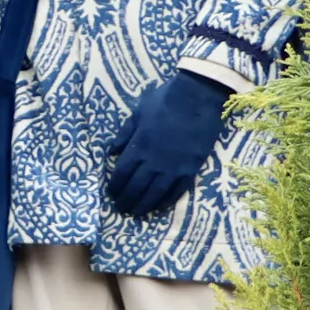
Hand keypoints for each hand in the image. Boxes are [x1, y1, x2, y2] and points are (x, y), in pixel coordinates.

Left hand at [106, 71, 232, 215]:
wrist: (199, 96)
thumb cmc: (165, 100)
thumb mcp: (138, 113)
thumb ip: (125, 134)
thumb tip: (111, 151)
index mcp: (139, 146)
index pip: (122, 173)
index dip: (115, 186)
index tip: (110, 193)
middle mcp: (154, 161)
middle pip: (136, 187)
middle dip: (126, 200)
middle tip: (120, 208)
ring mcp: (174, 166)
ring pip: (155, 193)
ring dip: (144, 205)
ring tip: (136, 213)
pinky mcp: (192, 168)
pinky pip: (178, 190)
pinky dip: (167, 200)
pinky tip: (159, 207)